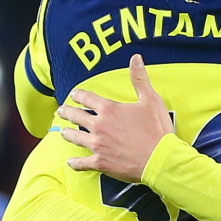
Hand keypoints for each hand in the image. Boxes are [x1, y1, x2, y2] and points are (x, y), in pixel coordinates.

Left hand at [62, 54, 173, 180]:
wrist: (159, 158)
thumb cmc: (156, 129)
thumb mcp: (150, 100)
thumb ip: (140, 78)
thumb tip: (136, 58)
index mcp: (109, 110)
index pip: (87, 98)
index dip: (78, 95)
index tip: (73, 94)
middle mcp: (99, 126)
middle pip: (76, 116)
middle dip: (67, 112)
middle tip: (61, 111)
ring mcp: (98, 145)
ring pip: (75, 137)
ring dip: (67, 133)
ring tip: (62, 131)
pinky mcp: (100, 163)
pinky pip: (81, 163)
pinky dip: (75, 162)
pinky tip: (70, 161)